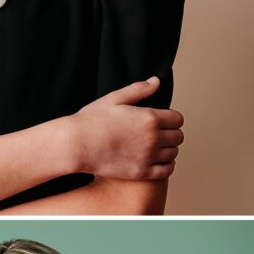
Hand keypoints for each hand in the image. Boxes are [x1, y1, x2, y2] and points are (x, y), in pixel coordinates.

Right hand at [67, 76, 182, 178]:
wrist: (75, 144)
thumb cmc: (90, 120)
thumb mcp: (113, 99)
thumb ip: (138, 90)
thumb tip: (156, 81)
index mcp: (149, 117)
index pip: (178, 119)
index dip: (171, 119)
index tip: (161, 121)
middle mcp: (153, 137)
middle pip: (178, 137)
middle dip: (170, 133)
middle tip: (156, 133)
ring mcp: (148, 156)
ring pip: (173, 153)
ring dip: (167, 149)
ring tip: (153, 146)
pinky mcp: (142, 172)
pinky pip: (167, 170)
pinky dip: (165, 165)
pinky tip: (153, 160)